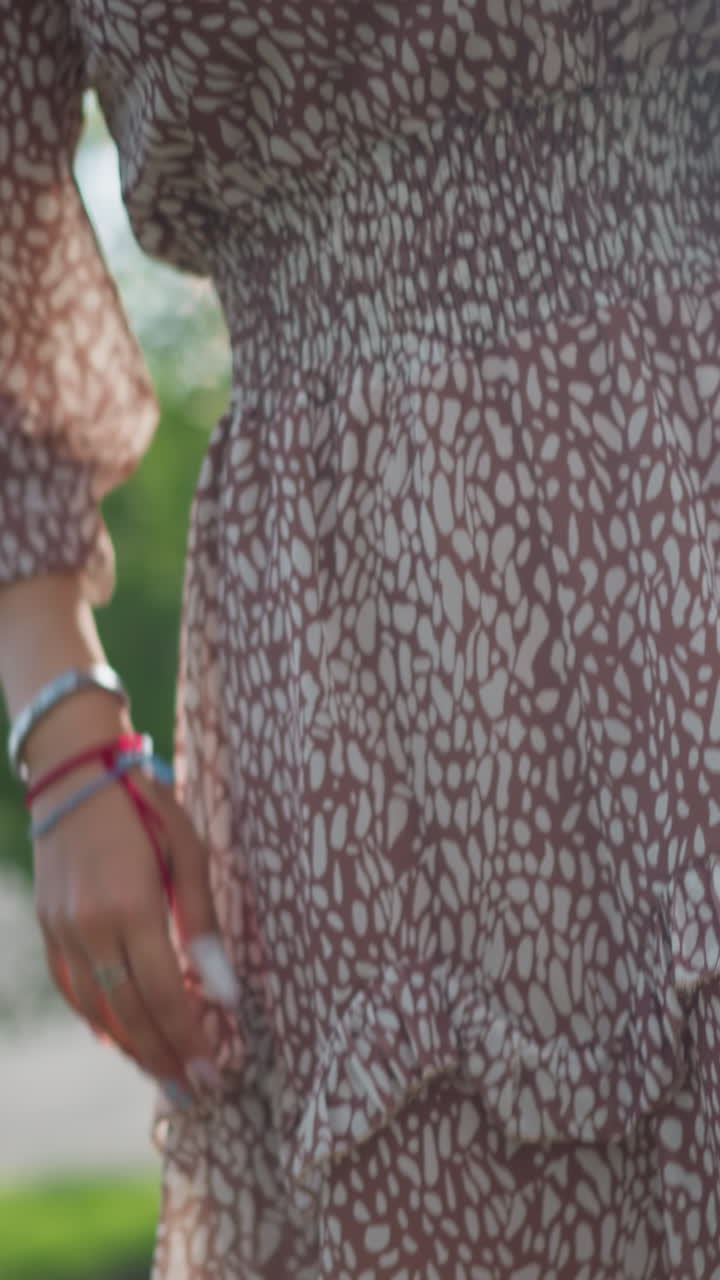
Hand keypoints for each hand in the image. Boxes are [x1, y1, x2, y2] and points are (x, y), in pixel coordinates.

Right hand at [29, 697, 237, 1098]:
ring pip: (97, 1008)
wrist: (75, 774)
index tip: (214, 1072)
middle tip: (195, 1091)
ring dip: (132, 1047)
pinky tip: (116, 1037)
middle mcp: (90, 927)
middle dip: (165, 1057)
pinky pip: (71, 987)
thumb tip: (228, 993)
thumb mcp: (189, 853)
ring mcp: (61, 930)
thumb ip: (204, 925)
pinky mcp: (47, 926)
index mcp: (131, 907)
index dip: (189, 1038)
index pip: (164, 994)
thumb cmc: (146, 807)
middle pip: (130, 1012)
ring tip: (164, 1074)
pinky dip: (95, 1018)